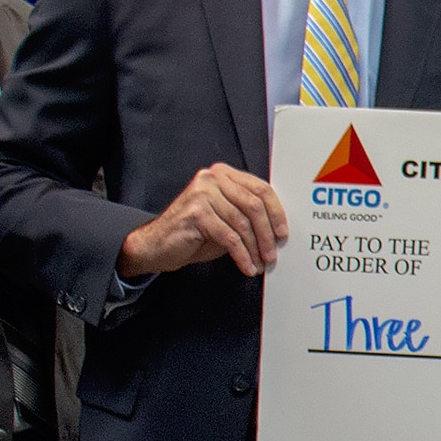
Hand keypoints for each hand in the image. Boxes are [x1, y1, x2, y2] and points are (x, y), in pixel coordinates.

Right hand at [117, 163, 287, 278]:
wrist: (156, 245)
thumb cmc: (194, 233)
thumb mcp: (226, 218)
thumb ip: (247, 215)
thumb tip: (278, 230)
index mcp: (223, 175)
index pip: (260, 189)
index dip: (276, 212)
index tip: (283, 233)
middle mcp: (212, 178)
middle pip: (254, 205)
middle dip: (267, 234)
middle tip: (272, 254)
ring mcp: (202, 193)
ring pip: (242, 223)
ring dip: (255, 248)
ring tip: (260, 264)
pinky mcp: (195, 213)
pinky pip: (229, 237)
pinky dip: (241, 255)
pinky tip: (246, 266)